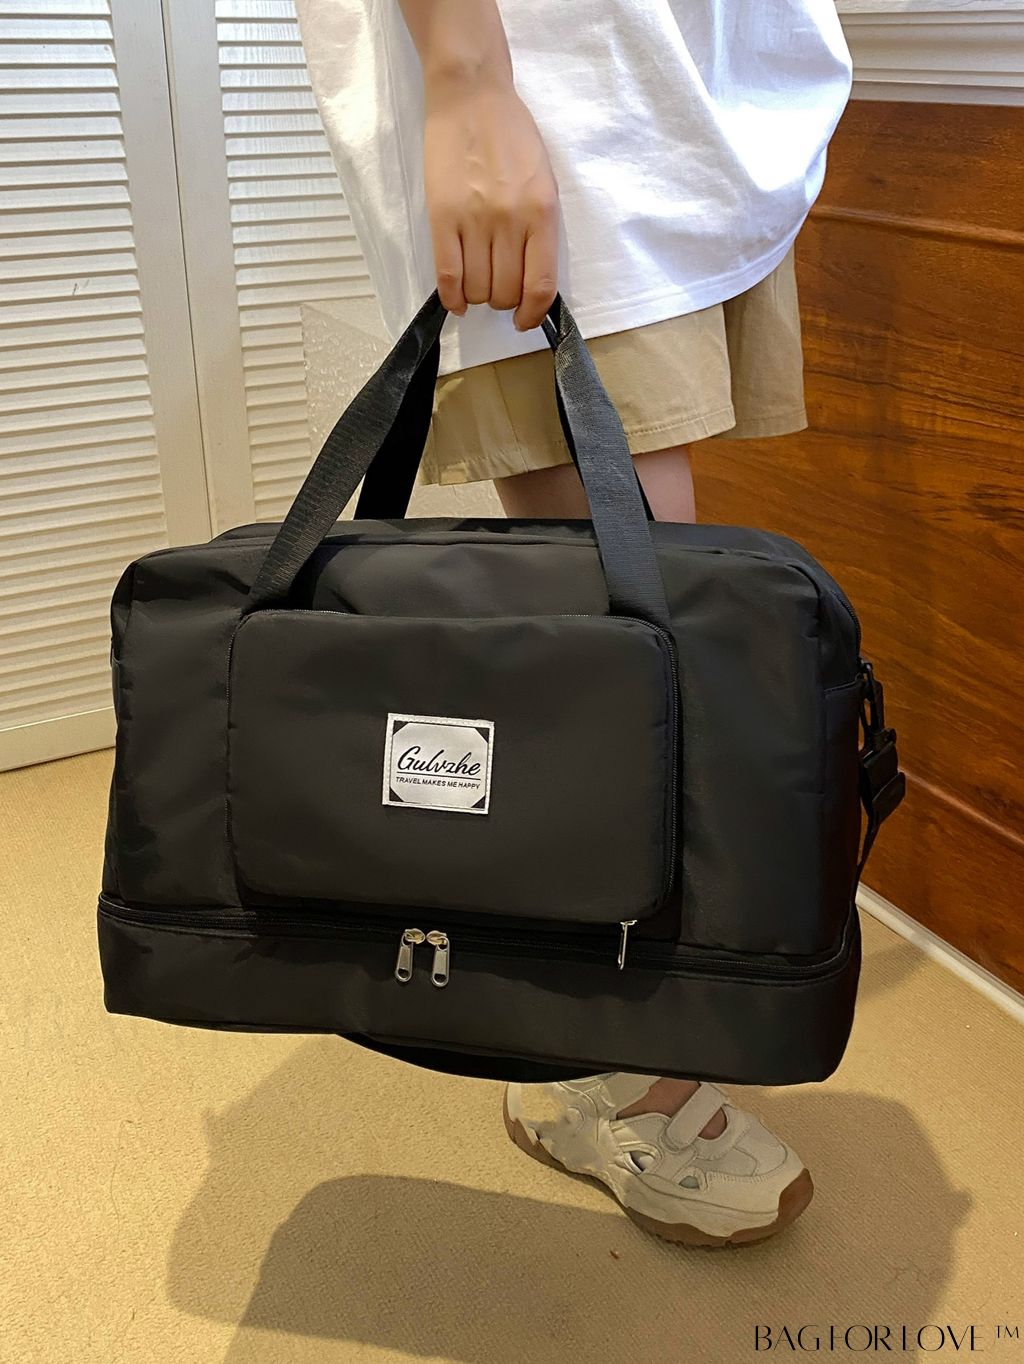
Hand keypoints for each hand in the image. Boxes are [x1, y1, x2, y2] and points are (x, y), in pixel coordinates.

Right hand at [422, 74, 559, 330]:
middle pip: (505, 292)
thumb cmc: (511, 136)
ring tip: (478, 282)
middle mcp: (510, 221)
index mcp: (542, 213)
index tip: (525, 321)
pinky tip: (456, 301)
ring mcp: (474, 220)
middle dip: (503, 302)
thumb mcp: (543, 181)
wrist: (471, 96)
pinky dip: (453, 298)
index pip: (540, 285)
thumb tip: (531, 278)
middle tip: (498, 289)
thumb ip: (540, 230)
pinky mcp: (442, 217)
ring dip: (478, 297)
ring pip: (478, 289)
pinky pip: (448, 276)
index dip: (532, 314)